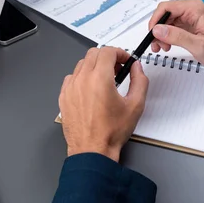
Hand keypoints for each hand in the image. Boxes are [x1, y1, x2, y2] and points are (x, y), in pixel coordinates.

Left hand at [59, 47, 148, 162]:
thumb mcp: (135, 105)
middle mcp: (82, 80)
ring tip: (105, 80)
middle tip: (118, 69)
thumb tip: (137, 68)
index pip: (107, 51)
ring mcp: (70, 88)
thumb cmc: (111, 132)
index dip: (120, 53)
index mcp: (100, 79)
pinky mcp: (64, 96)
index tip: (126, 60)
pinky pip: (72, 77)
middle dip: (107, 57)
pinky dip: (82, 77)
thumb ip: (140, 81)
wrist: (92, 150)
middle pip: (93, 53)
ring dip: (95, 66)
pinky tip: (91, 89)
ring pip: (82, 64)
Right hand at [149, 0, 203, 67]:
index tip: (152, 34)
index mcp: (194, 9)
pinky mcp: (188, 23)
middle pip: (165, 14)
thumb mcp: (197, 45)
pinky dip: (166, 36)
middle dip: (157, 29)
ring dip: (161, 34)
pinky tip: (167, 45)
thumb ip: (176, 36)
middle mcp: (191, 9)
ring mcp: (189, 16)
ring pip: (166, 21)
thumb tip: (158, 30)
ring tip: (162, 47)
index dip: (156, 20)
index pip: (166, 7)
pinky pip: (171, 26)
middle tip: (156, 44)